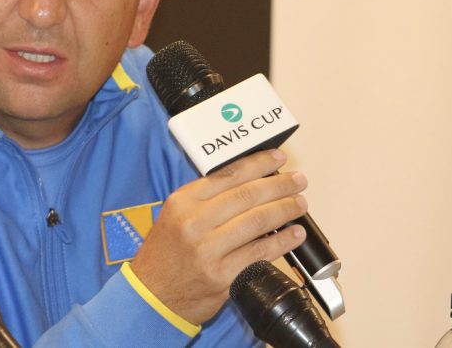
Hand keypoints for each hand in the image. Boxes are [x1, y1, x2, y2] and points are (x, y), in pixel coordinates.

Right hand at [129, 149, 308, 324]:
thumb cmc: (166, 254)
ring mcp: (208, 250)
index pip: (228, 175)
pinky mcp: (222, 275)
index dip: (258, 164)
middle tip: (298, 181)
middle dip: (279, 185)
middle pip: (247, 196)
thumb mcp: (175, 216)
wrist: (152, 294)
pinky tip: (295, 234)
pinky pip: (260, 252)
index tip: (277, 158)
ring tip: (299, 203)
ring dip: (285, 209)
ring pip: (257, 221)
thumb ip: (206, 200)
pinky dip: (283, 241)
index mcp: (183, 202)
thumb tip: (250, 184)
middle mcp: (194, 222)